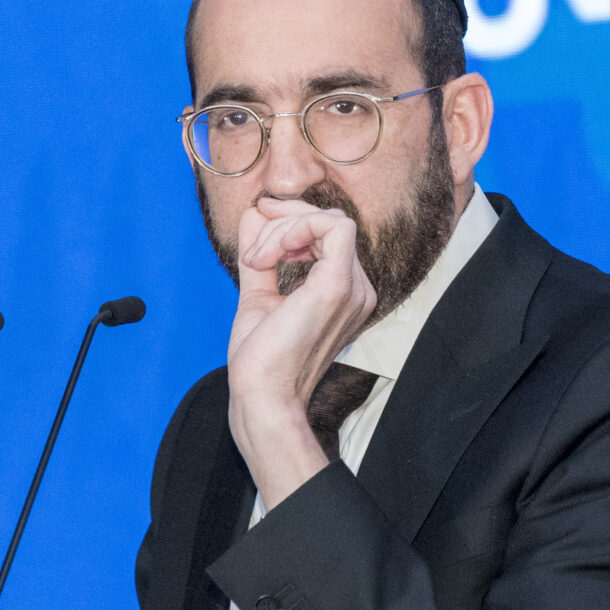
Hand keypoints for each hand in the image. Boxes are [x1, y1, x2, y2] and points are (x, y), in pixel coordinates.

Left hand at [225, 197, 378, 508]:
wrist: (262, 396)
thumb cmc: (261, 359)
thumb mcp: (258, 292)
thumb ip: (261, 253)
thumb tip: (255, 213)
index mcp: (345, 292)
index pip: (329, 233)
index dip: (291, 223)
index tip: (257, 237)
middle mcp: (358, 290)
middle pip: (331, 221)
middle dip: (284, 221)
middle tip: (252, 254)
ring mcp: (353, 289)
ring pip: (329, 220)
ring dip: (281, 230)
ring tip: (254, 262)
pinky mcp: (338, 287)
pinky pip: (331, 227)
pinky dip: (291, 230)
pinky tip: (264, 258)